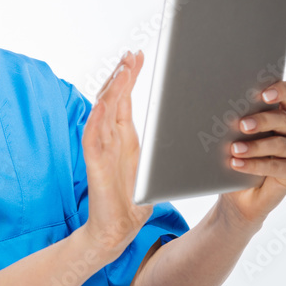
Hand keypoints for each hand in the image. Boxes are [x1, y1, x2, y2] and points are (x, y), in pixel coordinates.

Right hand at [80, 50, 154, 260]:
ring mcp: (100, 149)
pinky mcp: (94, 164)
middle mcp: (110, 138)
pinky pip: (93, 137)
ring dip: (111, 90)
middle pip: (112, 98)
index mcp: (124, 136)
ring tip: (121, 71)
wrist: (116, 230)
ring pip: (102, 111)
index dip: (129, 76)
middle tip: (131, 54)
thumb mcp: (154, 167)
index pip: (124, 98)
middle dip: (121, 75)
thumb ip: (163, 149)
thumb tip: (192, 134)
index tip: (137, 55)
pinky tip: (103, 103)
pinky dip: (96, 118)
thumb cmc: (133, 201)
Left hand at [220, 81, 285, 228]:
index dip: (282, 90)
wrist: (238, 195)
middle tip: (242, 125)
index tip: (264, 94)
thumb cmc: (236, 158)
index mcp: (281, 113)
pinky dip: (255, 165)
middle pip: (284, 119)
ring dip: (255, 146)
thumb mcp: (234, 136)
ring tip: (234, 149)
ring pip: (280, 144)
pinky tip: (237, 164)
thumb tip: (217, 107)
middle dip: (262, 120)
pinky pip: (278, 166)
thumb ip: (236, 121)